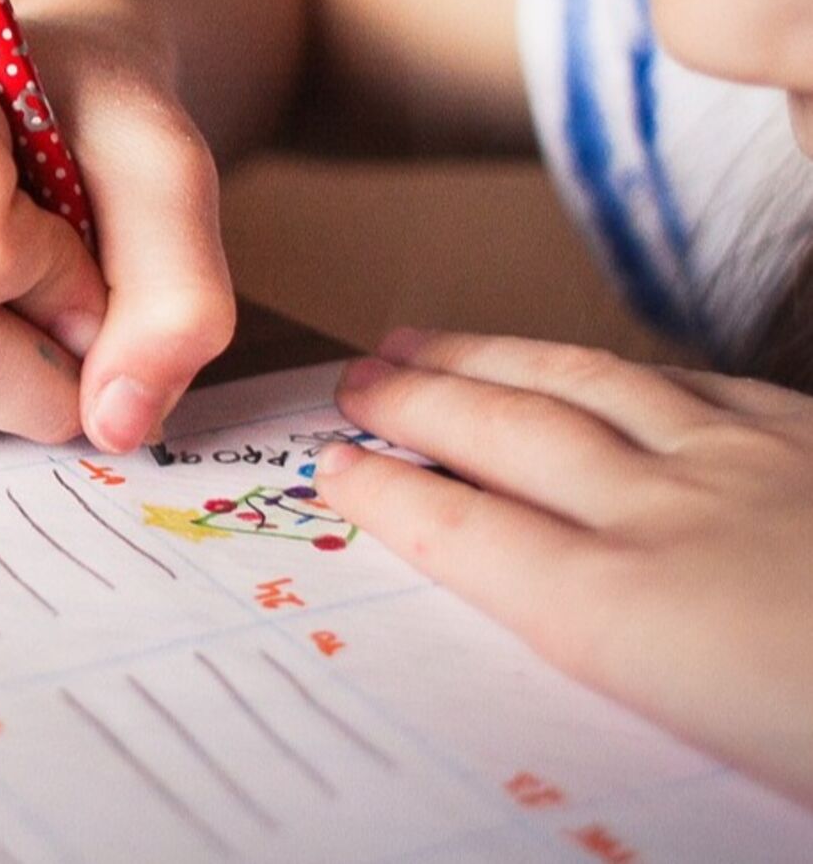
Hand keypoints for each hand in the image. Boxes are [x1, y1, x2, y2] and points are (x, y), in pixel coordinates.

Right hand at [0, 13, 233, 450]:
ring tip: (23, 288)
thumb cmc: (89, 116)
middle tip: (79, 294)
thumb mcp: (166, 169)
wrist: (36, 104)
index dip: (62, 276)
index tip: (82, 228)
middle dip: (47, 357)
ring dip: (13, 381)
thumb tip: (117, 421)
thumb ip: (176, 290)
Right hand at [315, 330, 812, 807]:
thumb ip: (619, 676)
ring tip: (423, 339)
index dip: (388, 496)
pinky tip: (585, 361)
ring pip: (581, 379)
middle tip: (356, 380)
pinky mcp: (805, 431)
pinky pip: (687, 376)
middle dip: (414, 401)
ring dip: (486, 355)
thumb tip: (554, 635)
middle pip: (505, 433)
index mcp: (636, 614)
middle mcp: (668, 513)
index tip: (334, 466)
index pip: (470, 536)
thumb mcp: (716, 759)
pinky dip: (611, 365)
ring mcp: (740, 458)